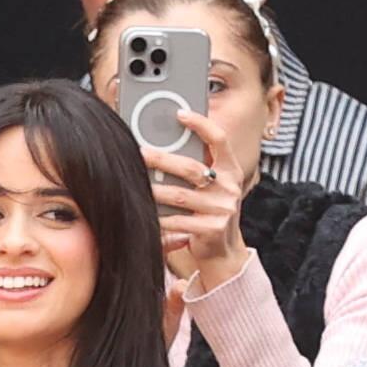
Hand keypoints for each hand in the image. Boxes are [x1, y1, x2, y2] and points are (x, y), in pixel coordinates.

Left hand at [147, 109, 250, 290]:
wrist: (222, 252)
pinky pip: (176, 221)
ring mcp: (222, 210)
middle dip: (161, 160)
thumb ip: (197, 167)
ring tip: (134, 182)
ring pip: (179, 195)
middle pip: (190, 168)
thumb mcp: (211, 187)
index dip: (201, 124)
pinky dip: (157, 217)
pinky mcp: (211, 229)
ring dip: (153, 189)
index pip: (219, 139)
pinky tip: (142, 211)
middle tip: (139, 151)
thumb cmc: (208, 212)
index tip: (180, 114)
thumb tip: (162, 143)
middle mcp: (230, 188)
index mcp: (231, 170)